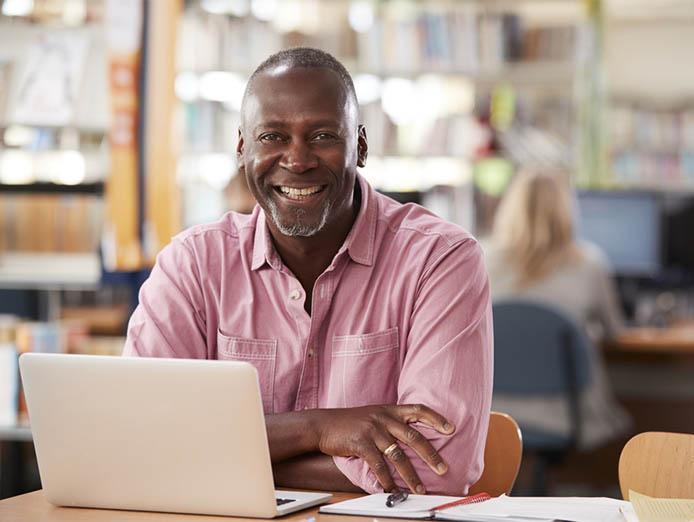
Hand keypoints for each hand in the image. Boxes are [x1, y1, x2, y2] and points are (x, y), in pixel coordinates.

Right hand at [311, 404, 454, 493]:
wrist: (323, 424)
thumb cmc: (350, 422)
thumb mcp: (373, 415)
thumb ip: (391, 422)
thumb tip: (411, 437)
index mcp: (389, 410)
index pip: (418, 409)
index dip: (436, 419)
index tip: (451, 429)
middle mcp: (384, 418)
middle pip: (413, 436)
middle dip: (430, 454)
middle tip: (443, 469)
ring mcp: (372, 430)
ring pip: (398, 455)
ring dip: (411, 475)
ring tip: (420, 489)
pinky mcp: (361, 443)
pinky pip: (378, 465)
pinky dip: (387, 480)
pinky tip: (392, 489)